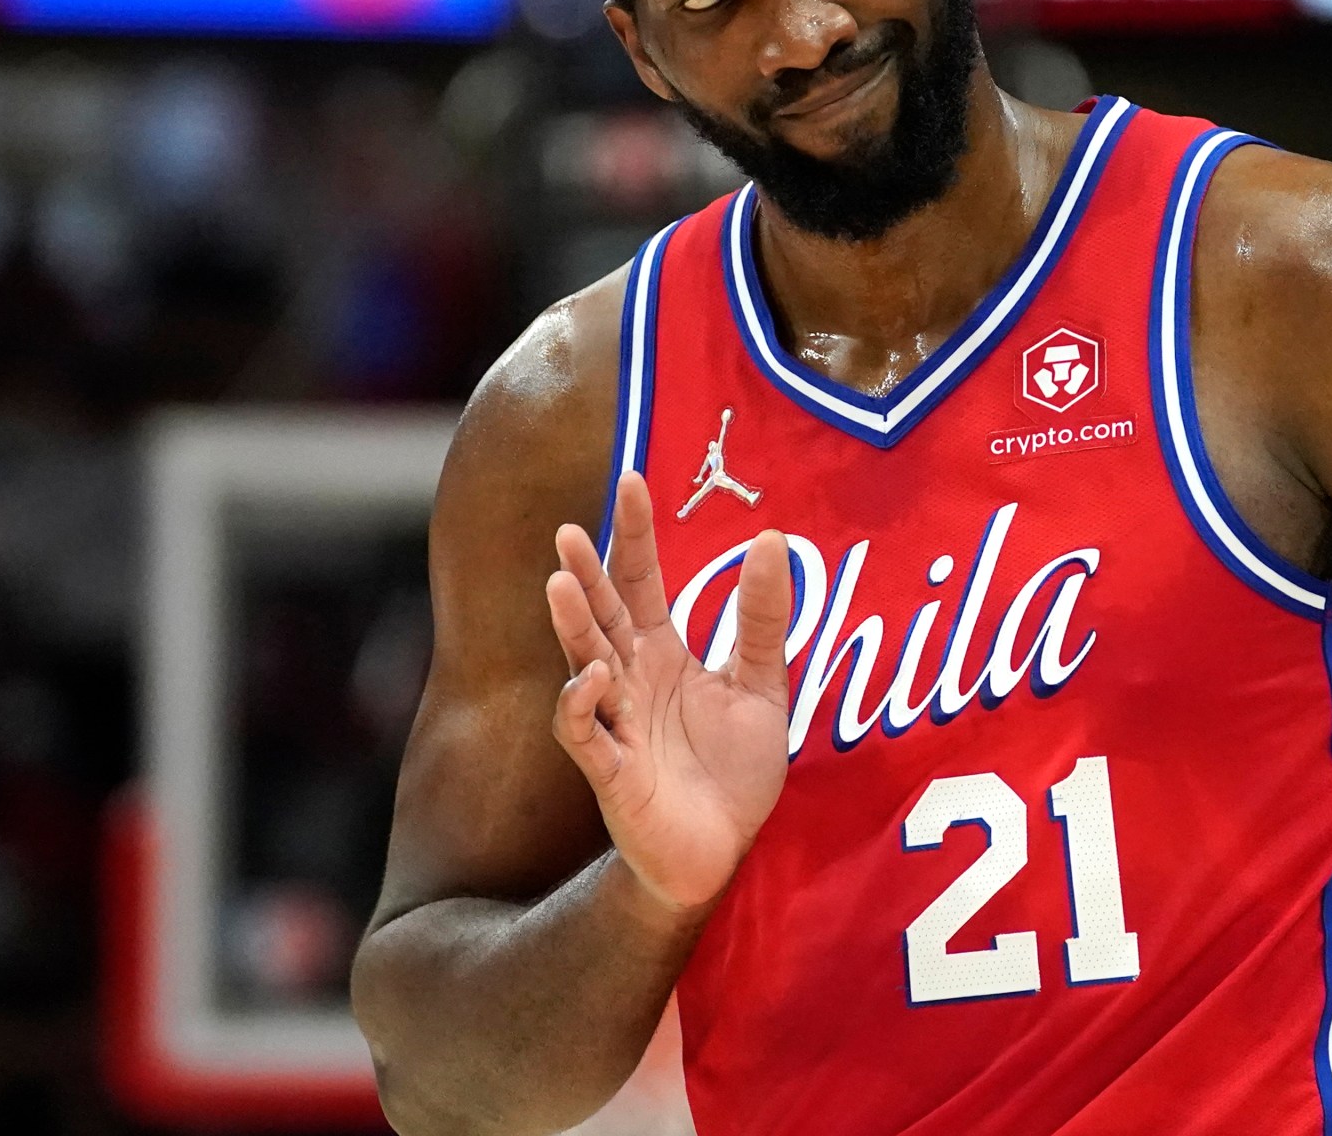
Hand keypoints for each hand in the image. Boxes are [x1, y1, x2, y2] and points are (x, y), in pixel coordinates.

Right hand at [545, 473, 792, 912]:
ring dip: (572, 628)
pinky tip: (594, 678)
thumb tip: (773, 539)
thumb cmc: (731, 771)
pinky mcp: (611, 772)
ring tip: (559, 584)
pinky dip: (584, 704)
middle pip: (601, 616)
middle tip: (570, 532)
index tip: (632, 478)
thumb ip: (761, 620)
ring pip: (584, 665)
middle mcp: (630, 680)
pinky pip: (586, 734)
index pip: (641, 580)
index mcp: (663, 653)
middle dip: (585, 575)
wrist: (724, 852)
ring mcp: (616, 724)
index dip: (636, 532)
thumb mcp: (761, 686)